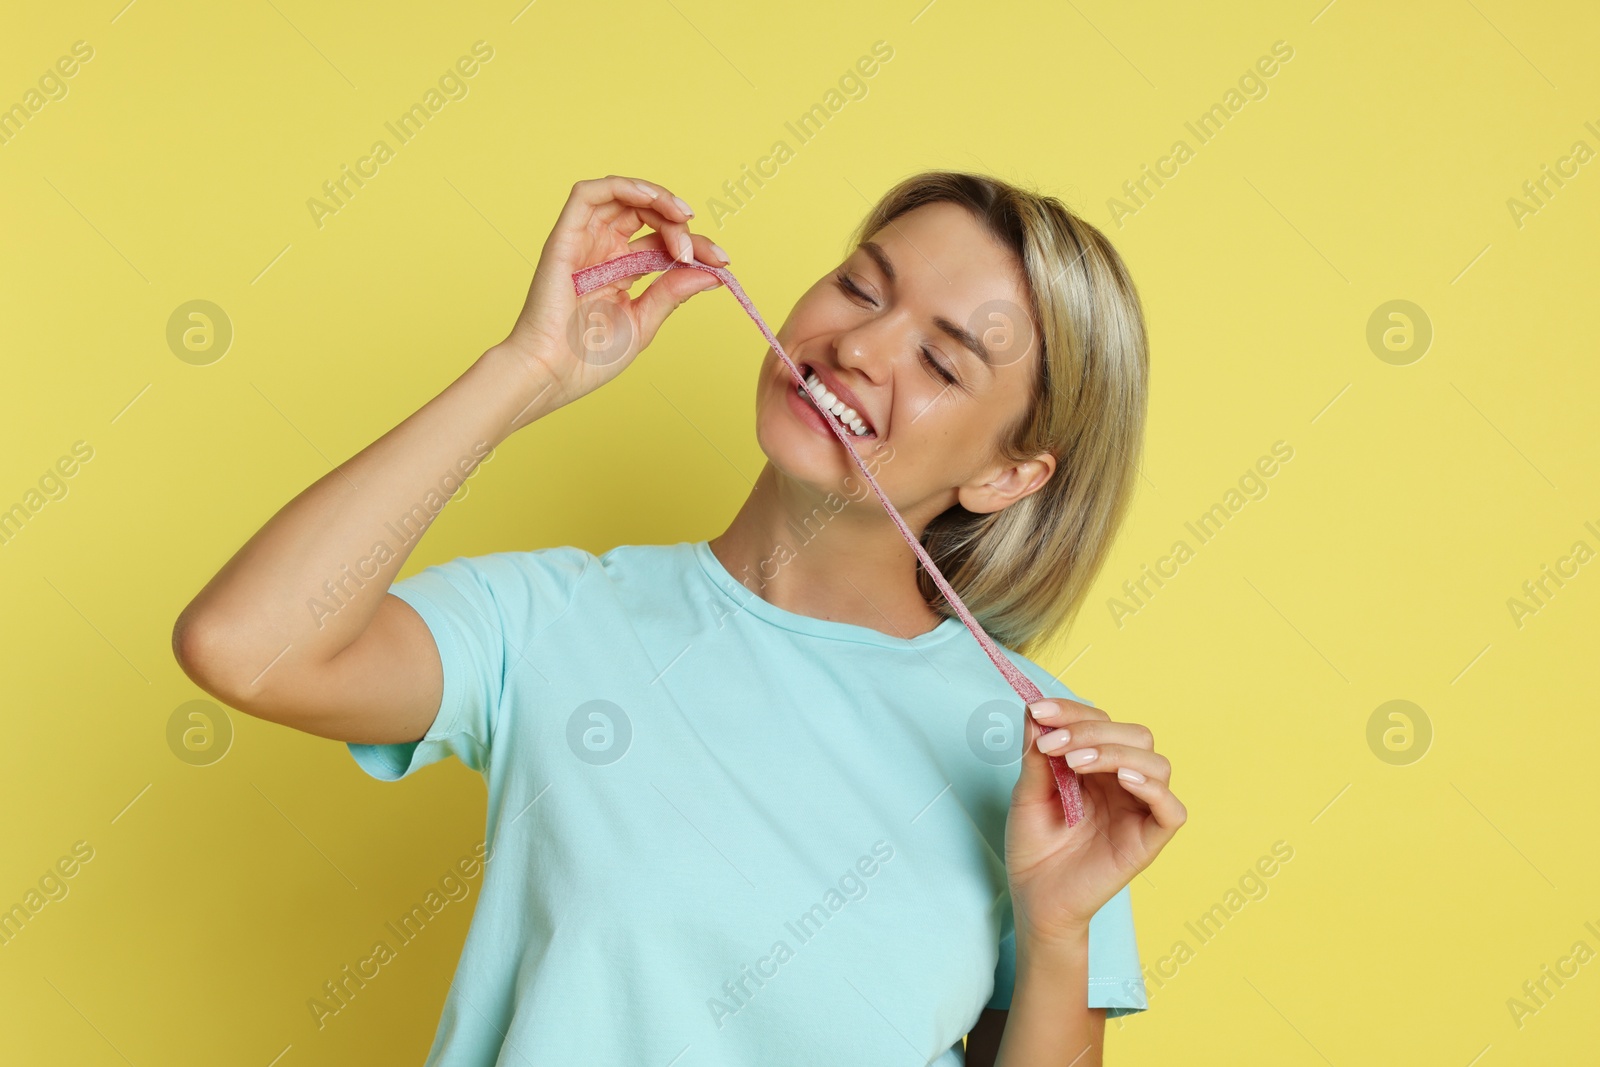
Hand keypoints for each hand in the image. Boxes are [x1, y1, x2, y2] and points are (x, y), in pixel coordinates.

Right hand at [493, 174, 729, 414]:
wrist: (552, 374)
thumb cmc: (589, 358)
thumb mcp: (643, 322)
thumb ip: (672, 293)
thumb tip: (711, 273)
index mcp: (621, 272)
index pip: (662, 243)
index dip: (695, 246)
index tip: (722, 263)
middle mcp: (602, 252)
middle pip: (646, 215)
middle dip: (679, 224)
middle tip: (697, 250)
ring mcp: (584, 242)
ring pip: (621, 196)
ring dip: (656, 198)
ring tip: (681, 216)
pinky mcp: (565, 237)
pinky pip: (588, 194)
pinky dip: (622, 186)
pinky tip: (652, 199)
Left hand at [1004, 697, 1186, 952]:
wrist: (1035, 899)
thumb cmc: (1034, 847)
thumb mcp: (1028, 792)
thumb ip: (1036, 754)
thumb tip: (1036, 711)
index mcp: (1098, 766)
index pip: (1100, 720)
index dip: (1072, 711)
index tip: (1038, 710)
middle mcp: (1124, 782)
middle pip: (1134, 734)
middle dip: (1092, 730)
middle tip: (1054, 745)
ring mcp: (1139, 809)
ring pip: (1156, 762)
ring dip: (1115, 752)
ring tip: (1076, 764)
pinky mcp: (1150, 839)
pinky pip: (1171, 809)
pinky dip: (1152, 788)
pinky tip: (1123, 780)